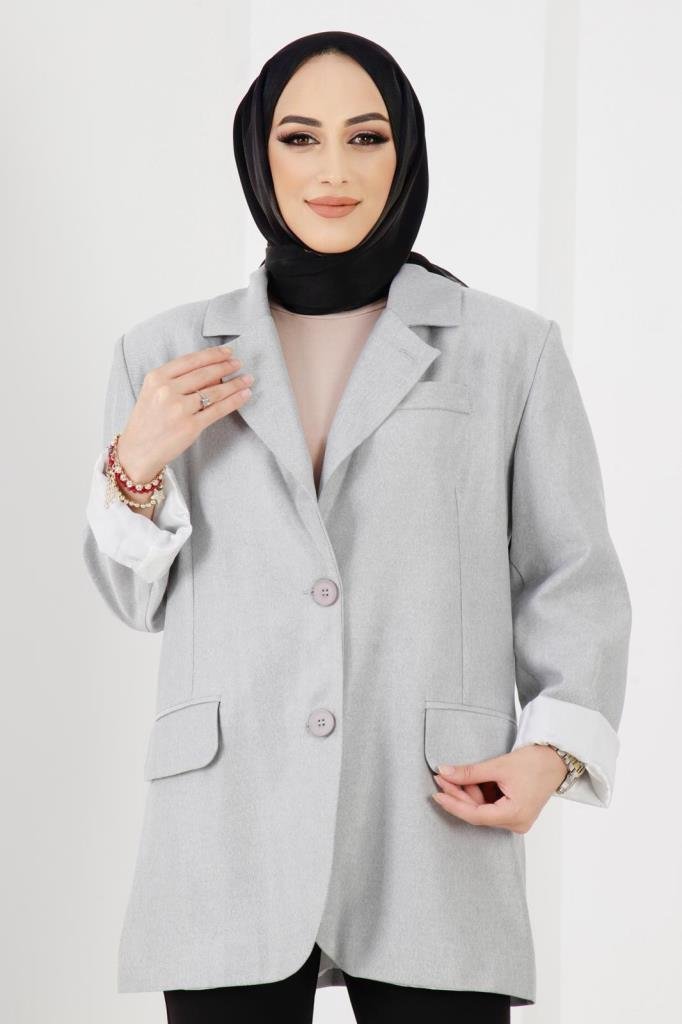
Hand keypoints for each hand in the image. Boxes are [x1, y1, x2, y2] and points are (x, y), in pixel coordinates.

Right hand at [117, 345, 254, 480]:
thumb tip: (212, 372)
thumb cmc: (147, 421)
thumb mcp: (153, 393)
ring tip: (247, 379)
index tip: (227, 352)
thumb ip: (176, 381)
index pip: (190, 360)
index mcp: (156, 378)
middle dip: (226, 366)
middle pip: (204, 373)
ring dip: (235, 383)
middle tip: (239, 363)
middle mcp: (167, 391)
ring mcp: (179, 409)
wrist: (137, 451)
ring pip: (214, 391)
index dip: (212, 354)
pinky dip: (234, 401)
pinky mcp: (190, 426)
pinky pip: (218, 410)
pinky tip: (244, 394)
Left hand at [431, 744, 569, 832]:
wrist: (556, 759)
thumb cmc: (534, 761)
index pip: (476, 815)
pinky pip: (491, 806)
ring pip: (483, 810)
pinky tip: (470, 781)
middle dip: (459, 795)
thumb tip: (444, 772)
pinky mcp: (515, 812)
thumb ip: (469, 772)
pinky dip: (480, 794)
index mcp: (515, 815)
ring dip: (468, 793)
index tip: (436, 794)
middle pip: (478, 813)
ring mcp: (517, 819)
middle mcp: (516, 823)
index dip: (454, 805)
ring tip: (454, 775)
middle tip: (441, 778)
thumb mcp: (498, 766)